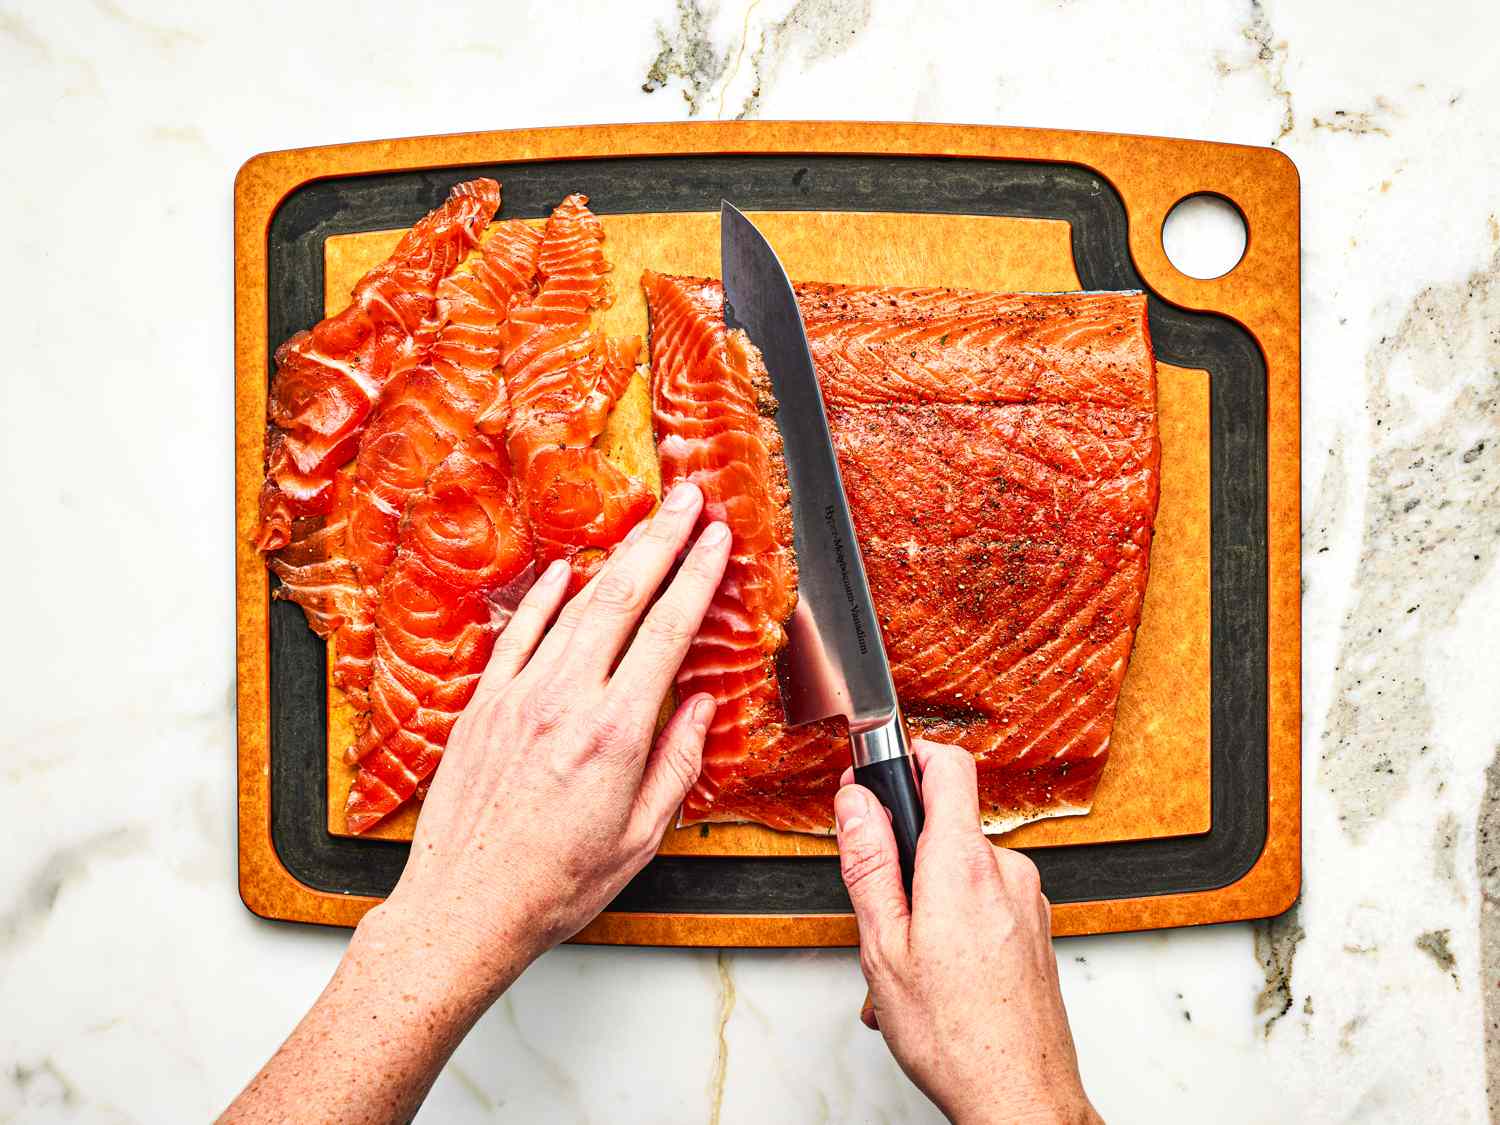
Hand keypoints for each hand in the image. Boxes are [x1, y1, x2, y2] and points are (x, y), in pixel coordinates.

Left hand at [368, 479, 729, 992]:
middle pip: (623, 597)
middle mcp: (565, 701)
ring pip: (574, 605)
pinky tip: (565, 571)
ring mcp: (518, 696)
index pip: (668, 631)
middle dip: (663, 539)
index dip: (698, 576)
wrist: (465, 908)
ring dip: (615, 557)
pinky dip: (544, 595)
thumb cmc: (555, 884)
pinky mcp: (483, 705)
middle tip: (689, 500)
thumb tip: (698, 706)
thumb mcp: (641, 837)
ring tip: (645, 524)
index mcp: (615, 733)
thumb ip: (677, 764)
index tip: (718, 540)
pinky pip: (517, 632)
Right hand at [835, 740, 1098, 1124]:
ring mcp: (1028, 899)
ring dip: (929, 903)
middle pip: (947, 825)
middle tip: (883, 916)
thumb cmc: (955, 1036)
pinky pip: (986, 902)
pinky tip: (939, 975)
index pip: (947, 763)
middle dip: (907, 860)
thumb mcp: (884, 947)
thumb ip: (869, 864)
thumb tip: (855, 802)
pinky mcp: (1037, 927)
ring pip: (963, 871)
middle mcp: (1006, 871)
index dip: (909, 757)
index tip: (881, 777)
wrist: (1021, 1098)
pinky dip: (956, 925)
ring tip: (909, 964)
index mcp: (963, 864)